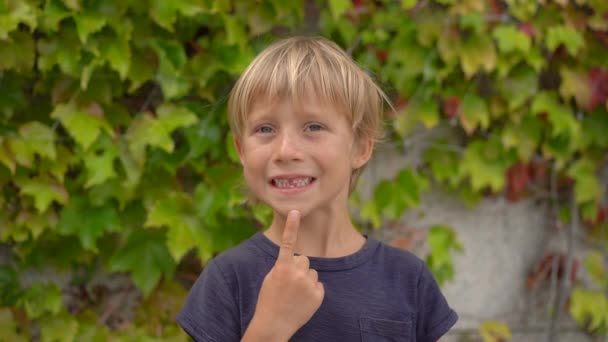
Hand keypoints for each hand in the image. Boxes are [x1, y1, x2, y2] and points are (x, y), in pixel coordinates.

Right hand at [243, 210, 324, 340]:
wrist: (274, 325)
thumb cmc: (269, 300)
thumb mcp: (271, 279)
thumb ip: (283, 266)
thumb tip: (298, 260)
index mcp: (282, 267)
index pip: (288, 242)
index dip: (292, 226)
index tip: (296, 211)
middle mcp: (297, 273)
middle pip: (304, 260)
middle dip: (298, 268)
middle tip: (288, 283)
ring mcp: (309, 284)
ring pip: (312, 272)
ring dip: (305, 279)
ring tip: (295, 294)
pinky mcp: (318, 295)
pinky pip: (318, 284)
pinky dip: (312, 290)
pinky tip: (302, 300)